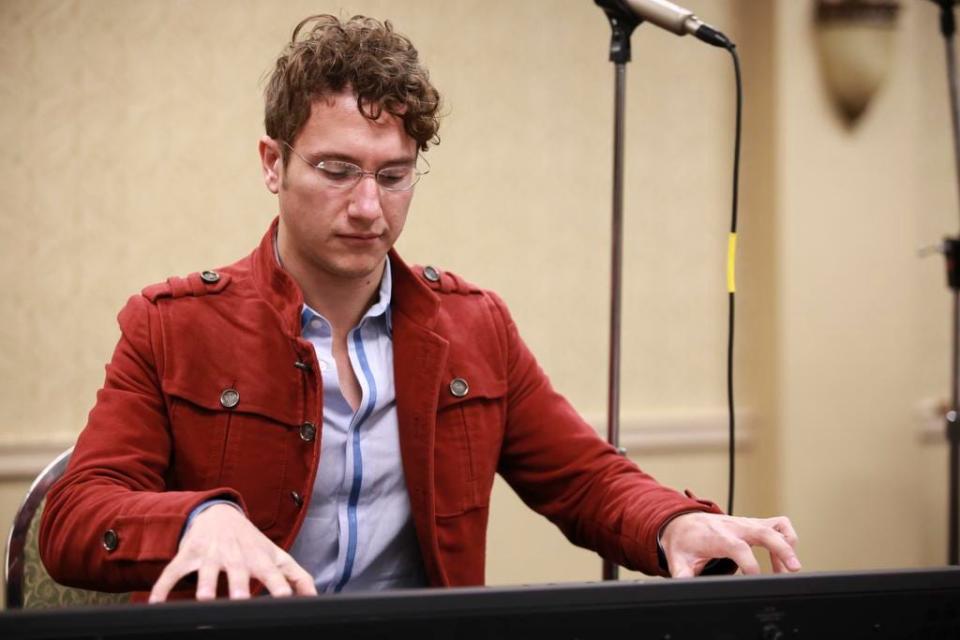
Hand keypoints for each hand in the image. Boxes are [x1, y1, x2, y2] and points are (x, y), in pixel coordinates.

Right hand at [148, 504, 317, 601]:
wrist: (218, 514)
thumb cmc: (251, 542)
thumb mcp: (276, 555)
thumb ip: (296, 577)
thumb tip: (317, 599)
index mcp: (259, 558)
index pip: (272, 572)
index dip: (278, 585)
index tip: (285, 598)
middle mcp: (235, 555)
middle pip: (238, 570)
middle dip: (238, 584)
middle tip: (240, 600)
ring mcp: (210, 553)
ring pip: (205, 569)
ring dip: (204, 583)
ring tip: (203, 599)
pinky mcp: (187, 554)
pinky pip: (172, 572)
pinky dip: (162, 587)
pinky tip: (155, 604)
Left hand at [660, 512, 799, 577]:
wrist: (682, 523)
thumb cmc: (684, 543)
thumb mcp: (679, 560)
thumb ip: (683, 575)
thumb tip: (683, 587)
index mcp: (717, 537)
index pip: (738, 547)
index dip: (750, 563)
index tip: (757, 578)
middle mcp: (734, 527)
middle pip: (763, 532)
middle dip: (781, 549)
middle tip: (794, 568)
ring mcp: (746, 523)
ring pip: (775, 526)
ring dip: (788, 546)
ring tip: (789, 570)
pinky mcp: (754, 523)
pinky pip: (778, 524)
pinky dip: (787, 537)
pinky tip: (782, 558)